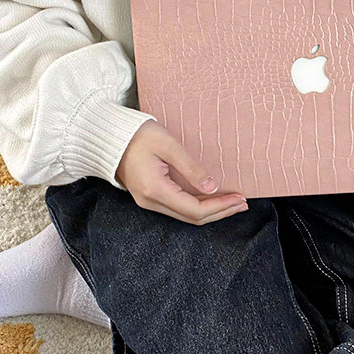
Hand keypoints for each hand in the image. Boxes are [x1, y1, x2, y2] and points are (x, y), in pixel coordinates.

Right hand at [115, 120, 248, 223]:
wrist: (110, 135)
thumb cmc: (138, 135)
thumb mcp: (168, 145)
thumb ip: (191, 168)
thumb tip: (212, 187)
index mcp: (155, 190)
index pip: (195, 209)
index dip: (220, 206)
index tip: (239, 197)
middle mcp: (151, 202)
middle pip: (193, 218)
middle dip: (220, 212)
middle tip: (243, 203)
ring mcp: (148, 202)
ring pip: (186, 216)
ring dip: (212, 211)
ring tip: (233, 203)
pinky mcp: (150, 197)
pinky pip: (178, 209)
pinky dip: (199, 206)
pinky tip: (213, 199)